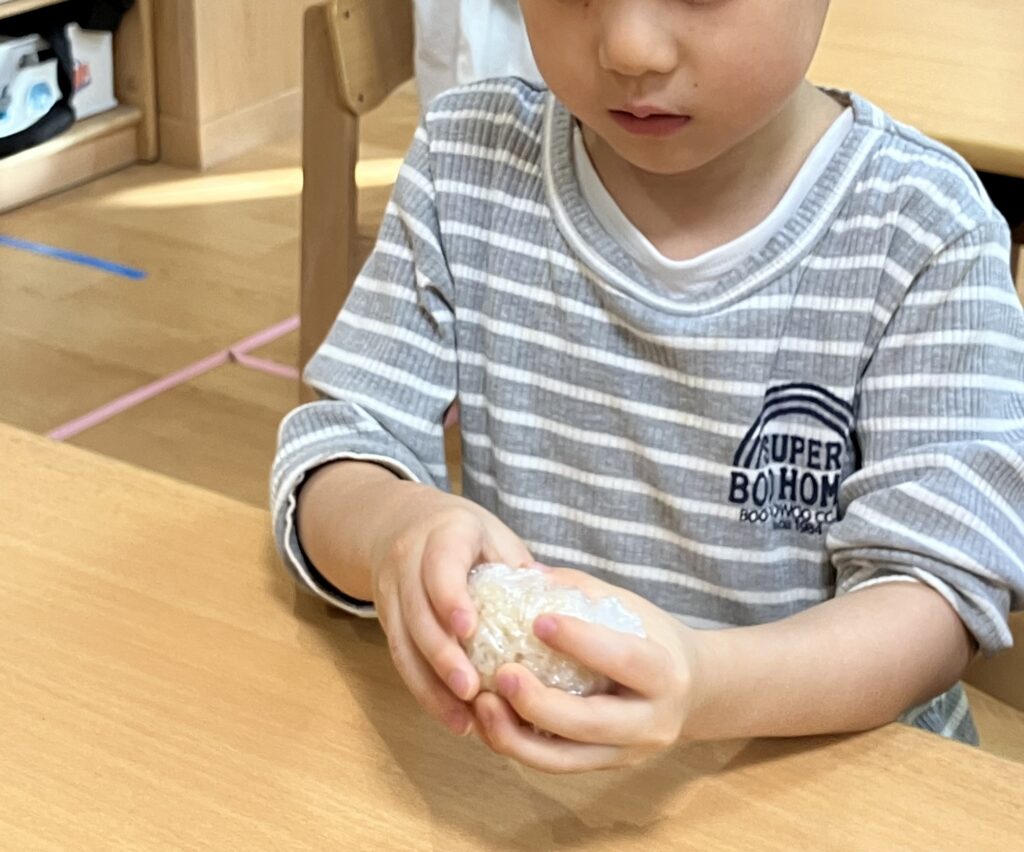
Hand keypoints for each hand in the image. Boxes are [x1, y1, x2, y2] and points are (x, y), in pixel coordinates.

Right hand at [368, 483, 532, 737]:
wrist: (400, 522)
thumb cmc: (463, 533)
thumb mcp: (494, 536)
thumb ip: (519, 569)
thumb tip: (559, 604)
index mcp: (442, 535)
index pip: (440, 566)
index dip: (451, 598)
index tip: (469, 629)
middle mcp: (407, 563)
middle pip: (418, 614)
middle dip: (442, 656)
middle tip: (470, 689)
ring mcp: (391, 594)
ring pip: (403, 644)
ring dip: (431, 686)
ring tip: (462, 721)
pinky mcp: (385, 620)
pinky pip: (401, 660)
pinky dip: (425, 691)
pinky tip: (451, 717)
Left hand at [471, 567, 702, 772]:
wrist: (694, 691)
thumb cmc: (654, 637)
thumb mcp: (631, 607)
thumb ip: (581, 590)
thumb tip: (528, 572)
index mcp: (665, 673)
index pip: (624, 659)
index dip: (581, 641)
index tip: (538, 620)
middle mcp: (650, 722)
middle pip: (590, 723)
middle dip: (539, 703)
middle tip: (500, 674)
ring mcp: (626, 753)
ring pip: (564, 759)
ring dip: (515, 736)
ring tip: (481, 703)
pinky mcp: (603, 767)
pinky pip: (554, 764)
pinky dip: (518, 745)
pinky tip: (490, 719)